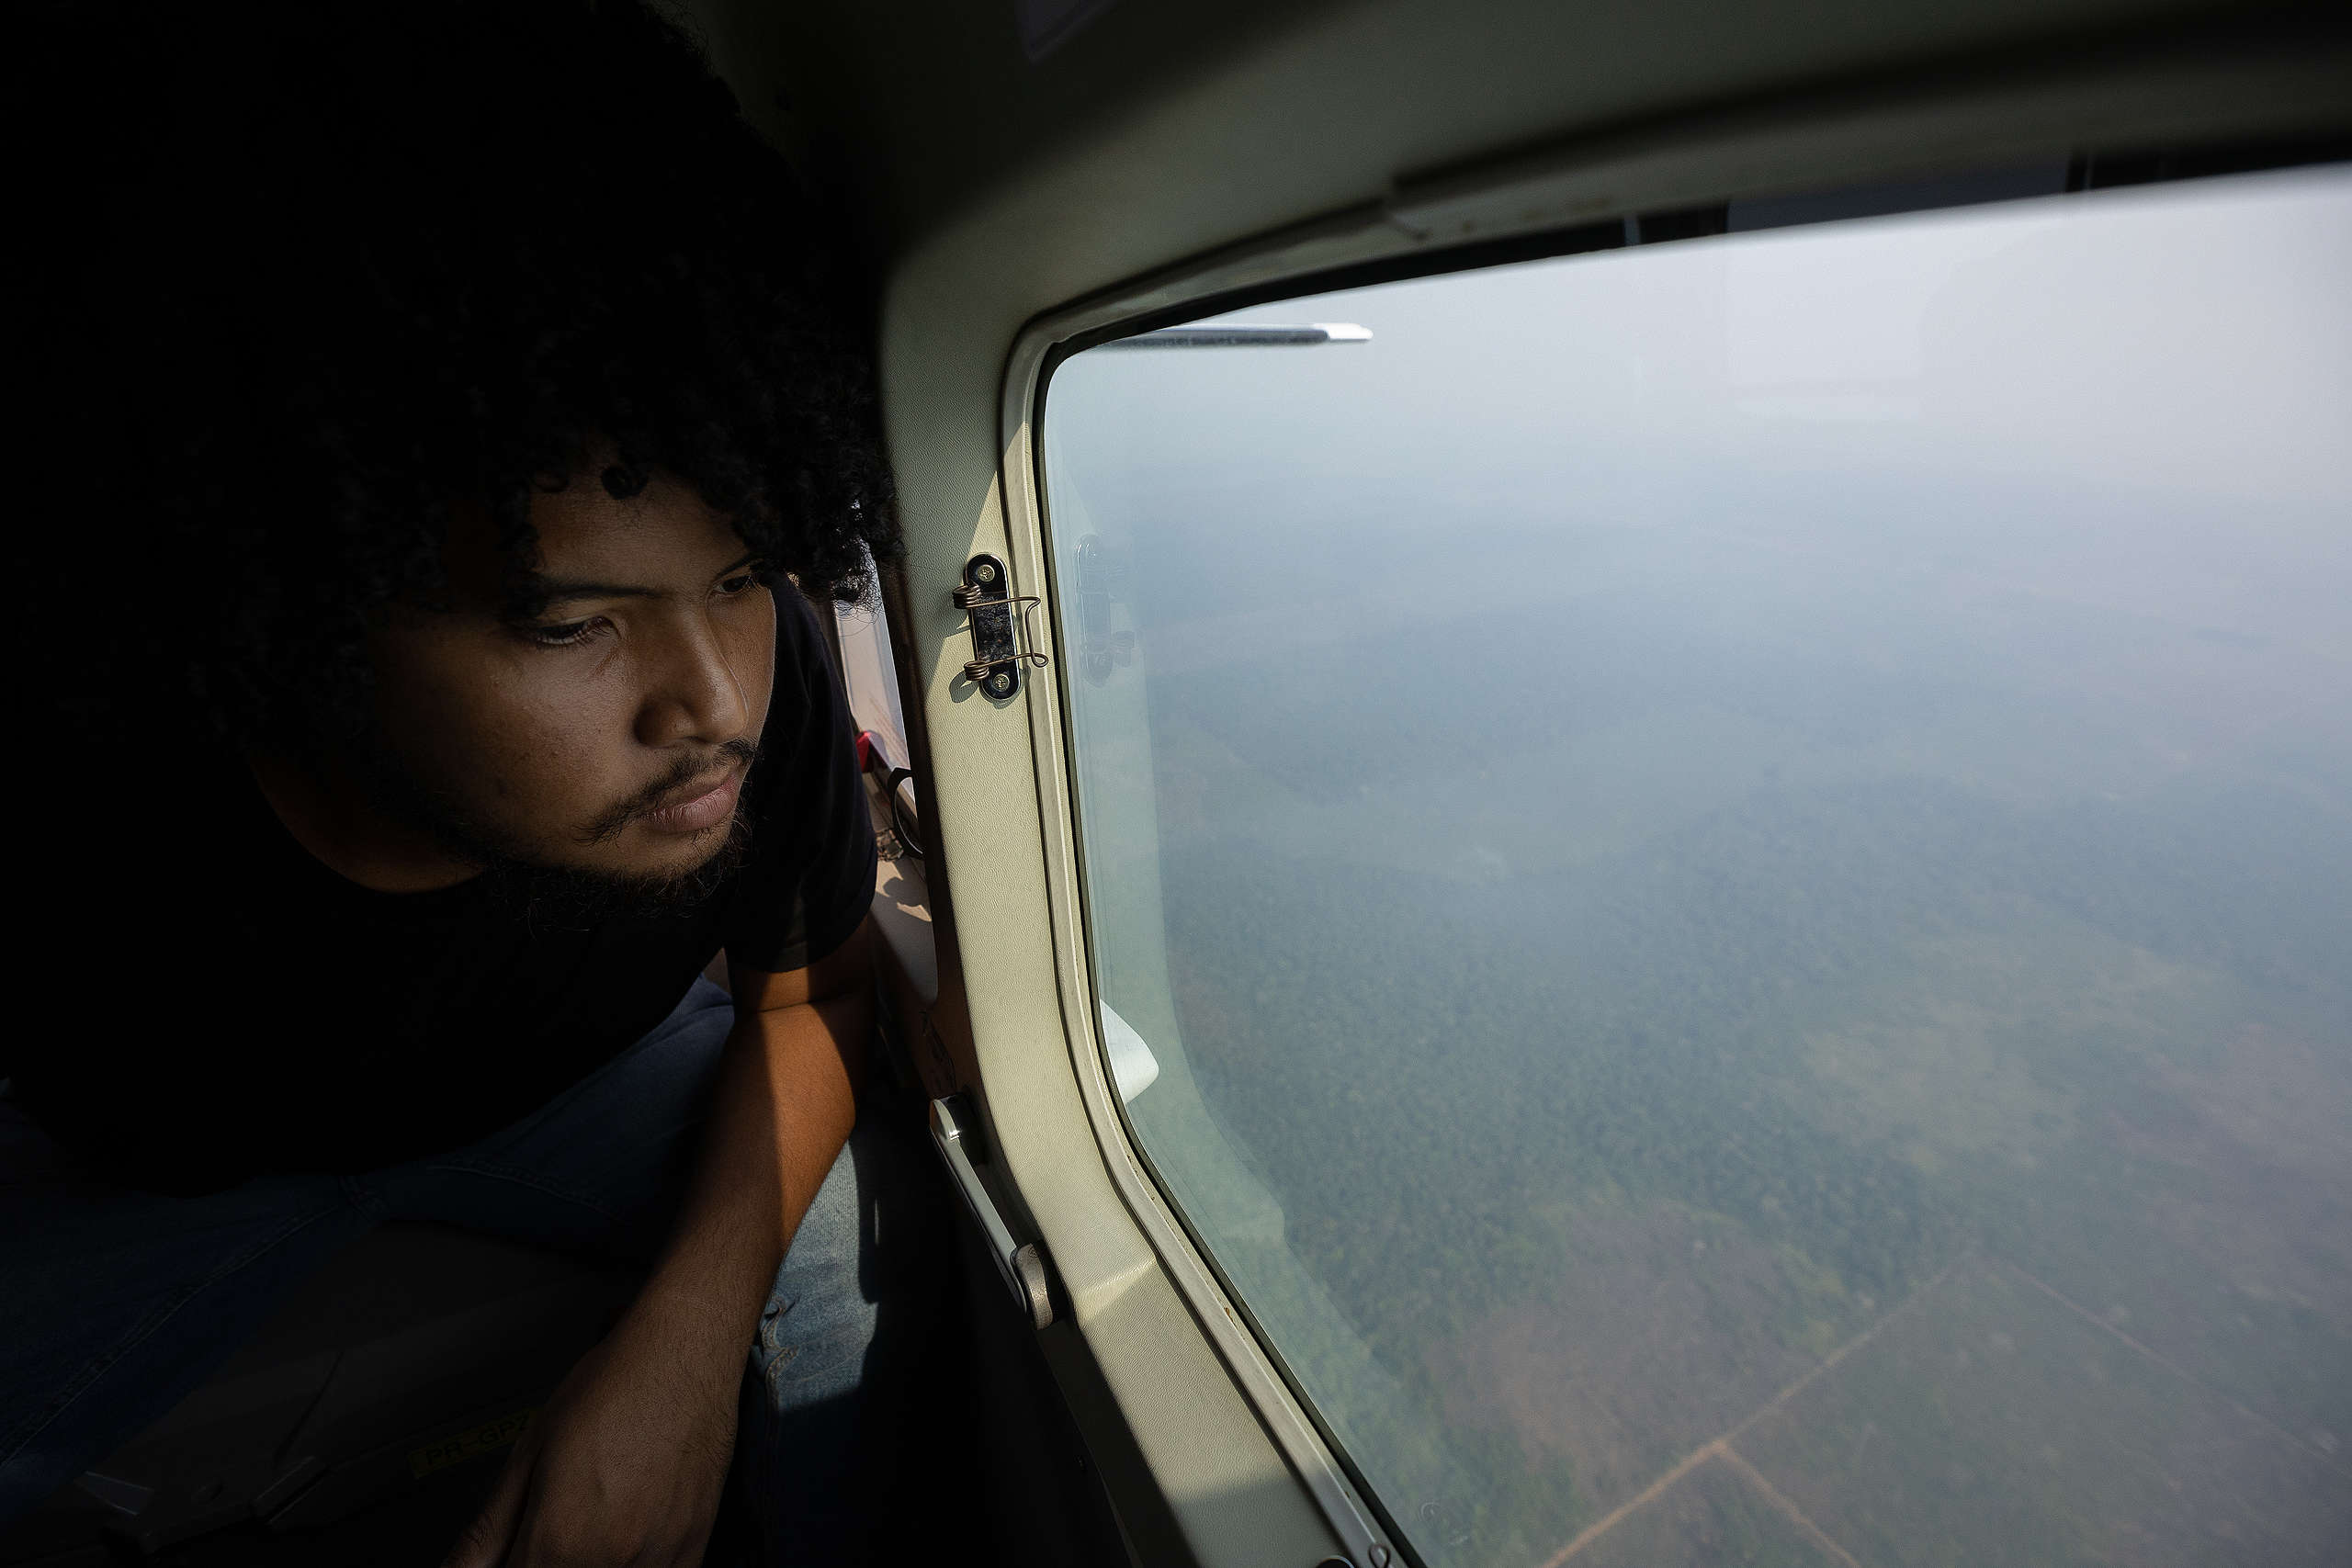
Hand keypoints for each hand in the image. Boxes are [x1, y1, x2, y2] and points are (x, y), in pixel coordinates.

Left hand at [442, 1293, 740, 1567]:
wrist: (685, 1356)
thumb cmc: (614, 1389)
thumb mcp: (528, 1455)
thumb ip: (486, 1532)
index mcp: (559, 1541)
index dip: (506, 1566)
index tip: (509, 1551)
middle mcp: (611, 1561)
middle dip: (541, 1559)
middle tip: (546, 1527)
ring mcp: (658, 1563)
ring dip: (584, 1562)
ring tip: (588, 1521)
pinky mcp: (693, 1554)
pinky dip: (628, 1566)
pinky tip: (621, 1536)